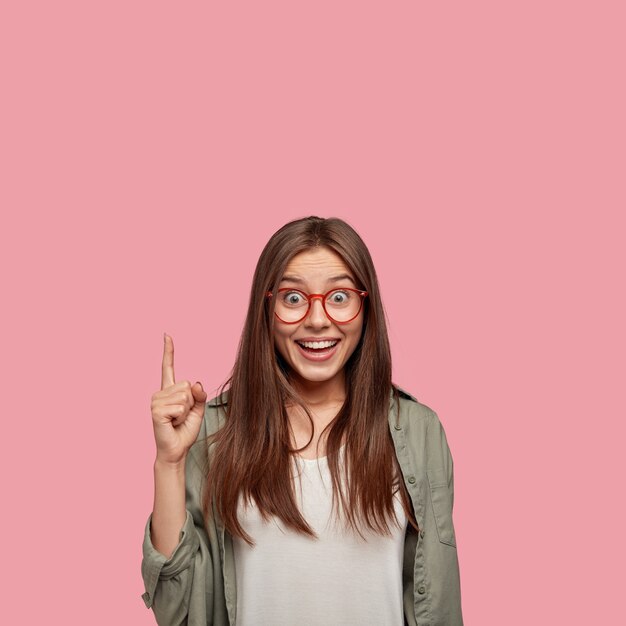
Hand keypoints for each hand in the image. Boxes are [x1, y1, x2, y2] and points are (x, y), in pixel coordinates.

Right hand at [150, 334, 206, 464]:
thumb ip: (199, 394)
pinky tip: (172, 424)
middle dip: (191, 402)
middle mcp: (160, 393)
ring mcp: (156, 401)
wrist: (176, 450)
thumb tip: (195, 382)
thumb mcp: (198, 409)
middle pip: (187, 385)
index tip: (166, 335)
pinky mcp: (156, 411)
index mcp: (169, 390)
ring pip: (185, 396)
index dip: (168, 351)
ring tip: (176, 420)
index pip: (168, 367)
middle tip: (181, 416)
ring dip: (186, 411)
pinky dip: (181, 417)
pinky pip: (180, 407)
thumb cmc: (185, 430)